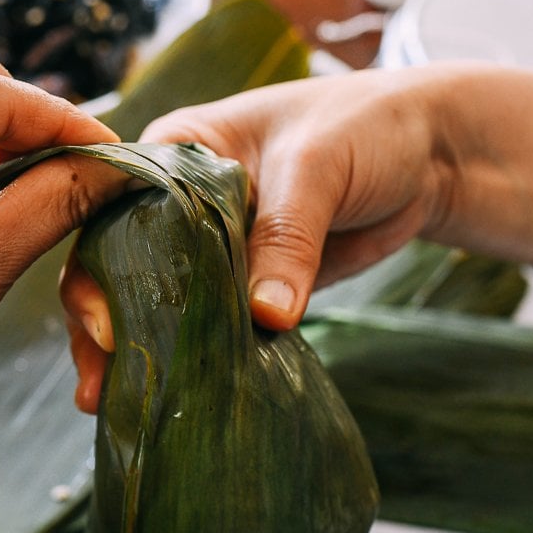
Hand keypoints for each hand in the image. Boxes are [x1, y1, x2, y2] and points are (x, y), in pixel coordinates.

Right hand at [60, 68, 453, 411]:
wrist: (431, 154)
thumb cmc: (365, 126)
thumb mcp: (318, 167)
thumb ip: (287, 237)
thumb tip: (265, 316)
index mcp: (176, 148)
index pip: (114, 209)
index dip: (102, 267)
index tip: (108, 325)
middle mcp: (177, 198)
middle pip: (120, 263)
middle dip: (105, 324)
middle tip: (101, 385)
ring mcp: (209, 244)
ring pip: (159, 301)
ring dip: (140, 350)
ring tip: (112, 405)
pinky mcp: (245, 282)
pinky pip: (210, 323)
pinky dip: (194, 357)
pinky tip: (173, 398)